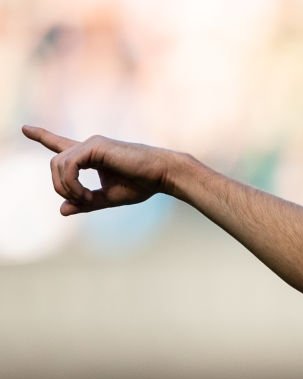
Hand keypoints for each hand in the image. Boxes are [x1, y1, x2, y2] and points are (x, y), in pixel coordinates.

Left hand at [22, 126, 174, 215]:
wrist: (162, 175)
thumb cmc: (142, 185)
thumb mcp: (109, 198)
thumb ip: (85, 203)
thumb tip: (61, 210)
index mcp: (91, 156)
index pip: (61, 145)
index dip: (42, 136)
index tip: (25, 128)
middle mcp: (88, 146)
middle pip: (54, 165)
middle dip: (60, 187)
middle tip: (83, 202)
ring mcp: (91, 144)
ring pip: (58, 165)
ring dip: (67, 188)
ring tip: (87, 199)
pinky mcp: (95, 146)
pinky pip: (68, 166)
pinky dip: (72, 184)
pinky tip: (87, 194)